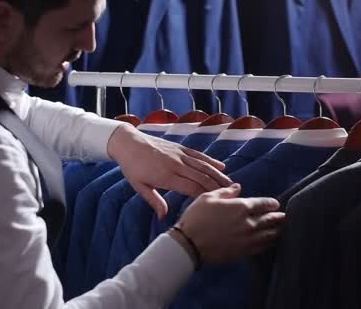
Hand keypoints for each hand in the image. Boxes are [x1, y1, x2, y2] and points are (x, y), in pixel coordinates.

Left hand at [107, 124, 232, 218]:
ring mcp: (179, 154)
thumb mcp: (139, 186)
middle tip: (232, 195)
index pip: (191, 188)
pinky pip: (198, 155)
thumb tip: (164, 216)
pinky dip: (210, 161)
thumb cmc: (132, 167)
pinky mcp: (180, 148)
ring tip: (231, 183)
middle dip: (217, 187)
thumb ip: (154, 201)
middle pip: (201, 177)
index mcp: (166, 176)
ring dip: (218, 175)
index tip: (217, 204)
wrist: (128, 142)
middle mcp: (176, 165)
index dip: (205, 196)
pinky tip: (221, 166)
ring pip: (203, 166)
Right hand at [175, 184, 284, 263]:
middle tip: (285, 216)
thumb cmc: (196, 218)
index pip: (263, 204)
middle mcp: (248, 223)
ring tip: (283, 228)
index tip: (276, 204)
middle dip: (279, 217)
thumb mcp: (208, 197)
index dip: (271, 203)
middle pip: (270, 220)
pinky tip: (271, 241)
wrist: (189, 244)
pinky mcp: (243, 251)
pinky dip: (269, 243)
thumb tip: (237, 187)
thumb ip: (226, 192)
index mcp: (240, 207)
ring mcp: (247, 239)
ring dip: (277, 230)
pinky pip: (262, 247)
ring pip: (269, 234)